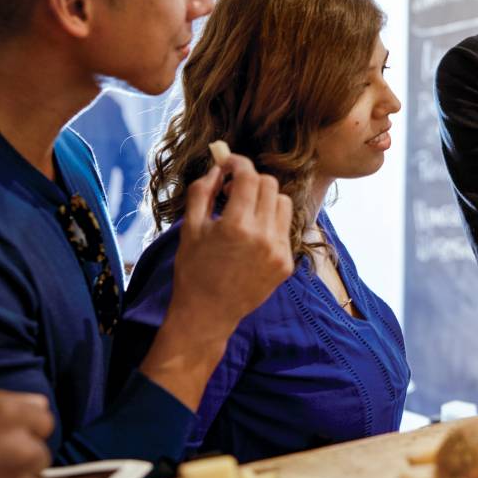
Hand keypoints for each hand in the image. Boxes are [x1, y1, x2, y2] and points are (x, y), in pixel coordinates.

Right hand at [171, 153, 293, 336]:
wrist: (207, 314)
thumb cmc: (193, 270)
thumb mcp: (190, 228)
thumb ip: (202, 191)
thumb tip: (217, 168)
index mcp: (235, 225)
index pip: (248, 176)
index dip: (238, 164)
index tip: (228, 163)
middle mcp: (263, 236)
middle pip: (270, 185)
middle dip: (251, 180)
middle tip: (233, 190)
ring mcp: (279, 251)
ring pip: (283, 203)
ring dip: (265, 199)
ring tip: (244, 212)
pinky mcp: (286, 264)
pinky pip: (284, 229)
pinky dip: (270, 223)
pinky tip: (252, 237)